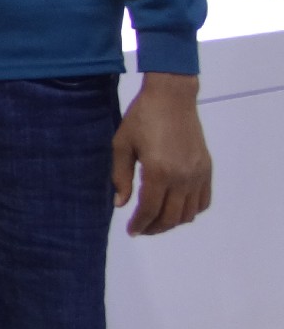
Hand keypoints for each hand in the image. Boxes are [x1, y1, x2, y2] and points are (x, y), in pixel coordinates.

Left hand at [112, 71, 211, 235]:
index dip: (140, 224)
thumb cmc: (141, 117)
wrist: (171, 97)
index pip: (150, 210)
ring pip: (189, 213)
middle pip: (171, 217)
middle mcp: (182, 177)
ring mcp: (198, 174)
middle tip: (141, 228)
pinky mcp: (207, 169)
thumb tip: (120, 205)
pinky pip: (203, 201)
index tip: (131, 231)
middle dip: (155, 228)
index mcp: (159, 172)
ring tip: (156, 220)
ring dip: (172, 222)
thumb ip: (121, 177)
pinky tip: (177, 208)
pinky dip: (191, 211)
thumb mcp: (122, 144)